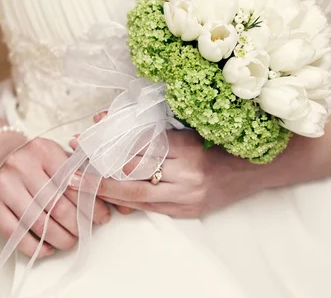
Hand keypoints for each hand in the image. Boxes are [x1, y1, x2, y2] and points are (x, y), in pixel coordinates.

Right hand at [0, 136, 111, 257]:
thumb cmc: (33, 160)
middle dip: (77, 224)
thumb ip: (77, 171)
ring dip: (59, 238)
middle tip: (86, 231)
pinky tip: (47, 248)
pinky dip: (35, 247)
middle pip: (57, 205)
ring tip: (70, 241)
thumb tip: (104, 195)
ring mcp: (4, 186)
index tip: (102, 216)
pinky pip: (16, 234)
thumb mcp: (55, 155)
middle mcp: (21, 166)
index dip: (91, 204)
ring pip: (38, 223)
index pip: (73, 183)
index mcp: (43, 150)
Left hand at [69, 129, 269, 217]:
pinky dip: (128, 200)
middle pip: (132, 173)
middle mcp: (185, 176)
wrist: (256, 169)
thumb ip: (158, 128)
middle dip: (99, 168)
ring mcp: (186, 198)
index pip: (140, 144)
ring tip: (80, 182)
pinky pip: (150, 207)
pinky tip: (109, 196)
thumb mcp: (193, 128)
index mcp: (187, 149)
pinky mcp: (187, 211)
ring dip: (106, 188)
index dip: (112, 138)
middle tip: (74, 160)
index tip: (90, 131)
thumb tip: (117, 120)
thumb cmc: (223, 142)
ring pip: (136, 195)